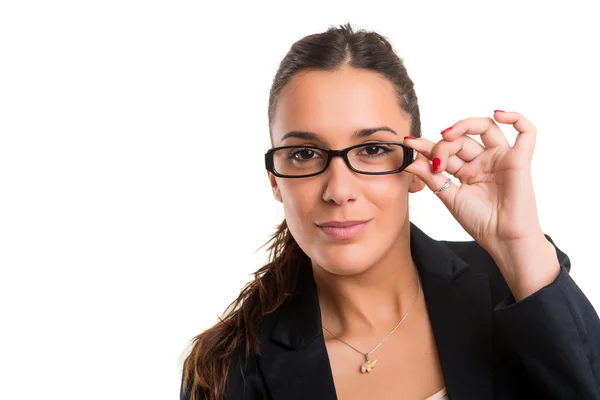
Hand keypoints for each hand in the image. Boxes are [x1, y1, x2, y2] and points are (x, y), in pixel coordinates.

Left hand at [403, 111, 559, 298]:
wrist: (502, 239)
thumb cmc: (480, 223)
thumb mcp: (449, 197)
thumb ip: (432, 178)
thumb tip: (409, 162)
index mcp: (466, 170)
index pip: (445, 150)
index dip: (427, 145)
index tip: (408, 143)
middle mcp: (483, 161)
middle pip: (462, 139)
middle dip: (443, 145)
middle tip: (435, 160)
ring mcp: (501, 159)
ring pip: (486, 128)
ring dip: (465, 125)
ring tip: (448, 135)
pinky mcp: (519, 160)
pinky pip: (526, 133)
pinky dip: (517, 118)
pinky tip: (499, 114)